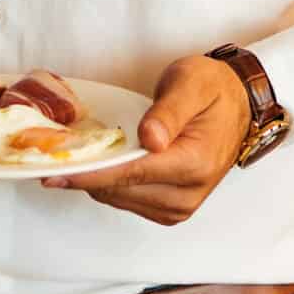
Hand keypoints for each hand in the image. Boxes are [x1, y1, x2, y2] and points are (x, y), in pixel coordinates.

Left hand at [43, 53, 249, 224]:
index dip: (90, 173)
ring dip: (96, 181)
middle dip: (86, 175)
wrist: (237, 106)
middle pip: (120, 191)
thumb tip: (149, 139)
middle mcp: (188, 194)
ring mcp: (180, 208)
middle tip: (55, 154)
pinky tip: (102, 165)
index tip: (56, 172)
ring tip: (77, 156)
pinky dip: (109, 185)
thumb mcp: (191, 83)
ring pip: (119, 200)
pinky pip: (128, 202)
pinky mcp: (172, 211)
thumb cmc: (212, 90)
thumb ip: (169, 110)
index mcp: (195, 163)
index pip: (131, 173)